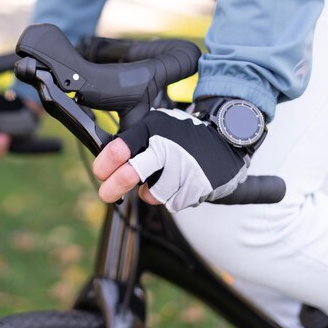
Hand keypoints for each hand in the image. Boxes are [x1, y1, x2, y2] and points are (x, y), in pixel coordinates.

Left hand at [92, 108, 248, 211]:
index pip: (118, 149)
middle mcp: (165, 147)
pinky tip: (180, 183)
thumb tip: (106, 161)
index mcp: (150, 129)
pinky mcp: (197, 185)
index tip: (101, 173)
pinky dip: (173, 198)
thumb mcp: (156, 124)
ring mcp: (182, 167)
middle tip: (107, 194)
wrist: (226, 139)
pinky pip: (172, 203)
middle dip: (112, 188)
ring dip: (149, 193)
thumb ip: (134, 139)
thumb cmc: (183, 135)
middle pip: (130, 175)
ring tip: (159, 181)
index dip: (104, 165)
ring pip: (151, 195)